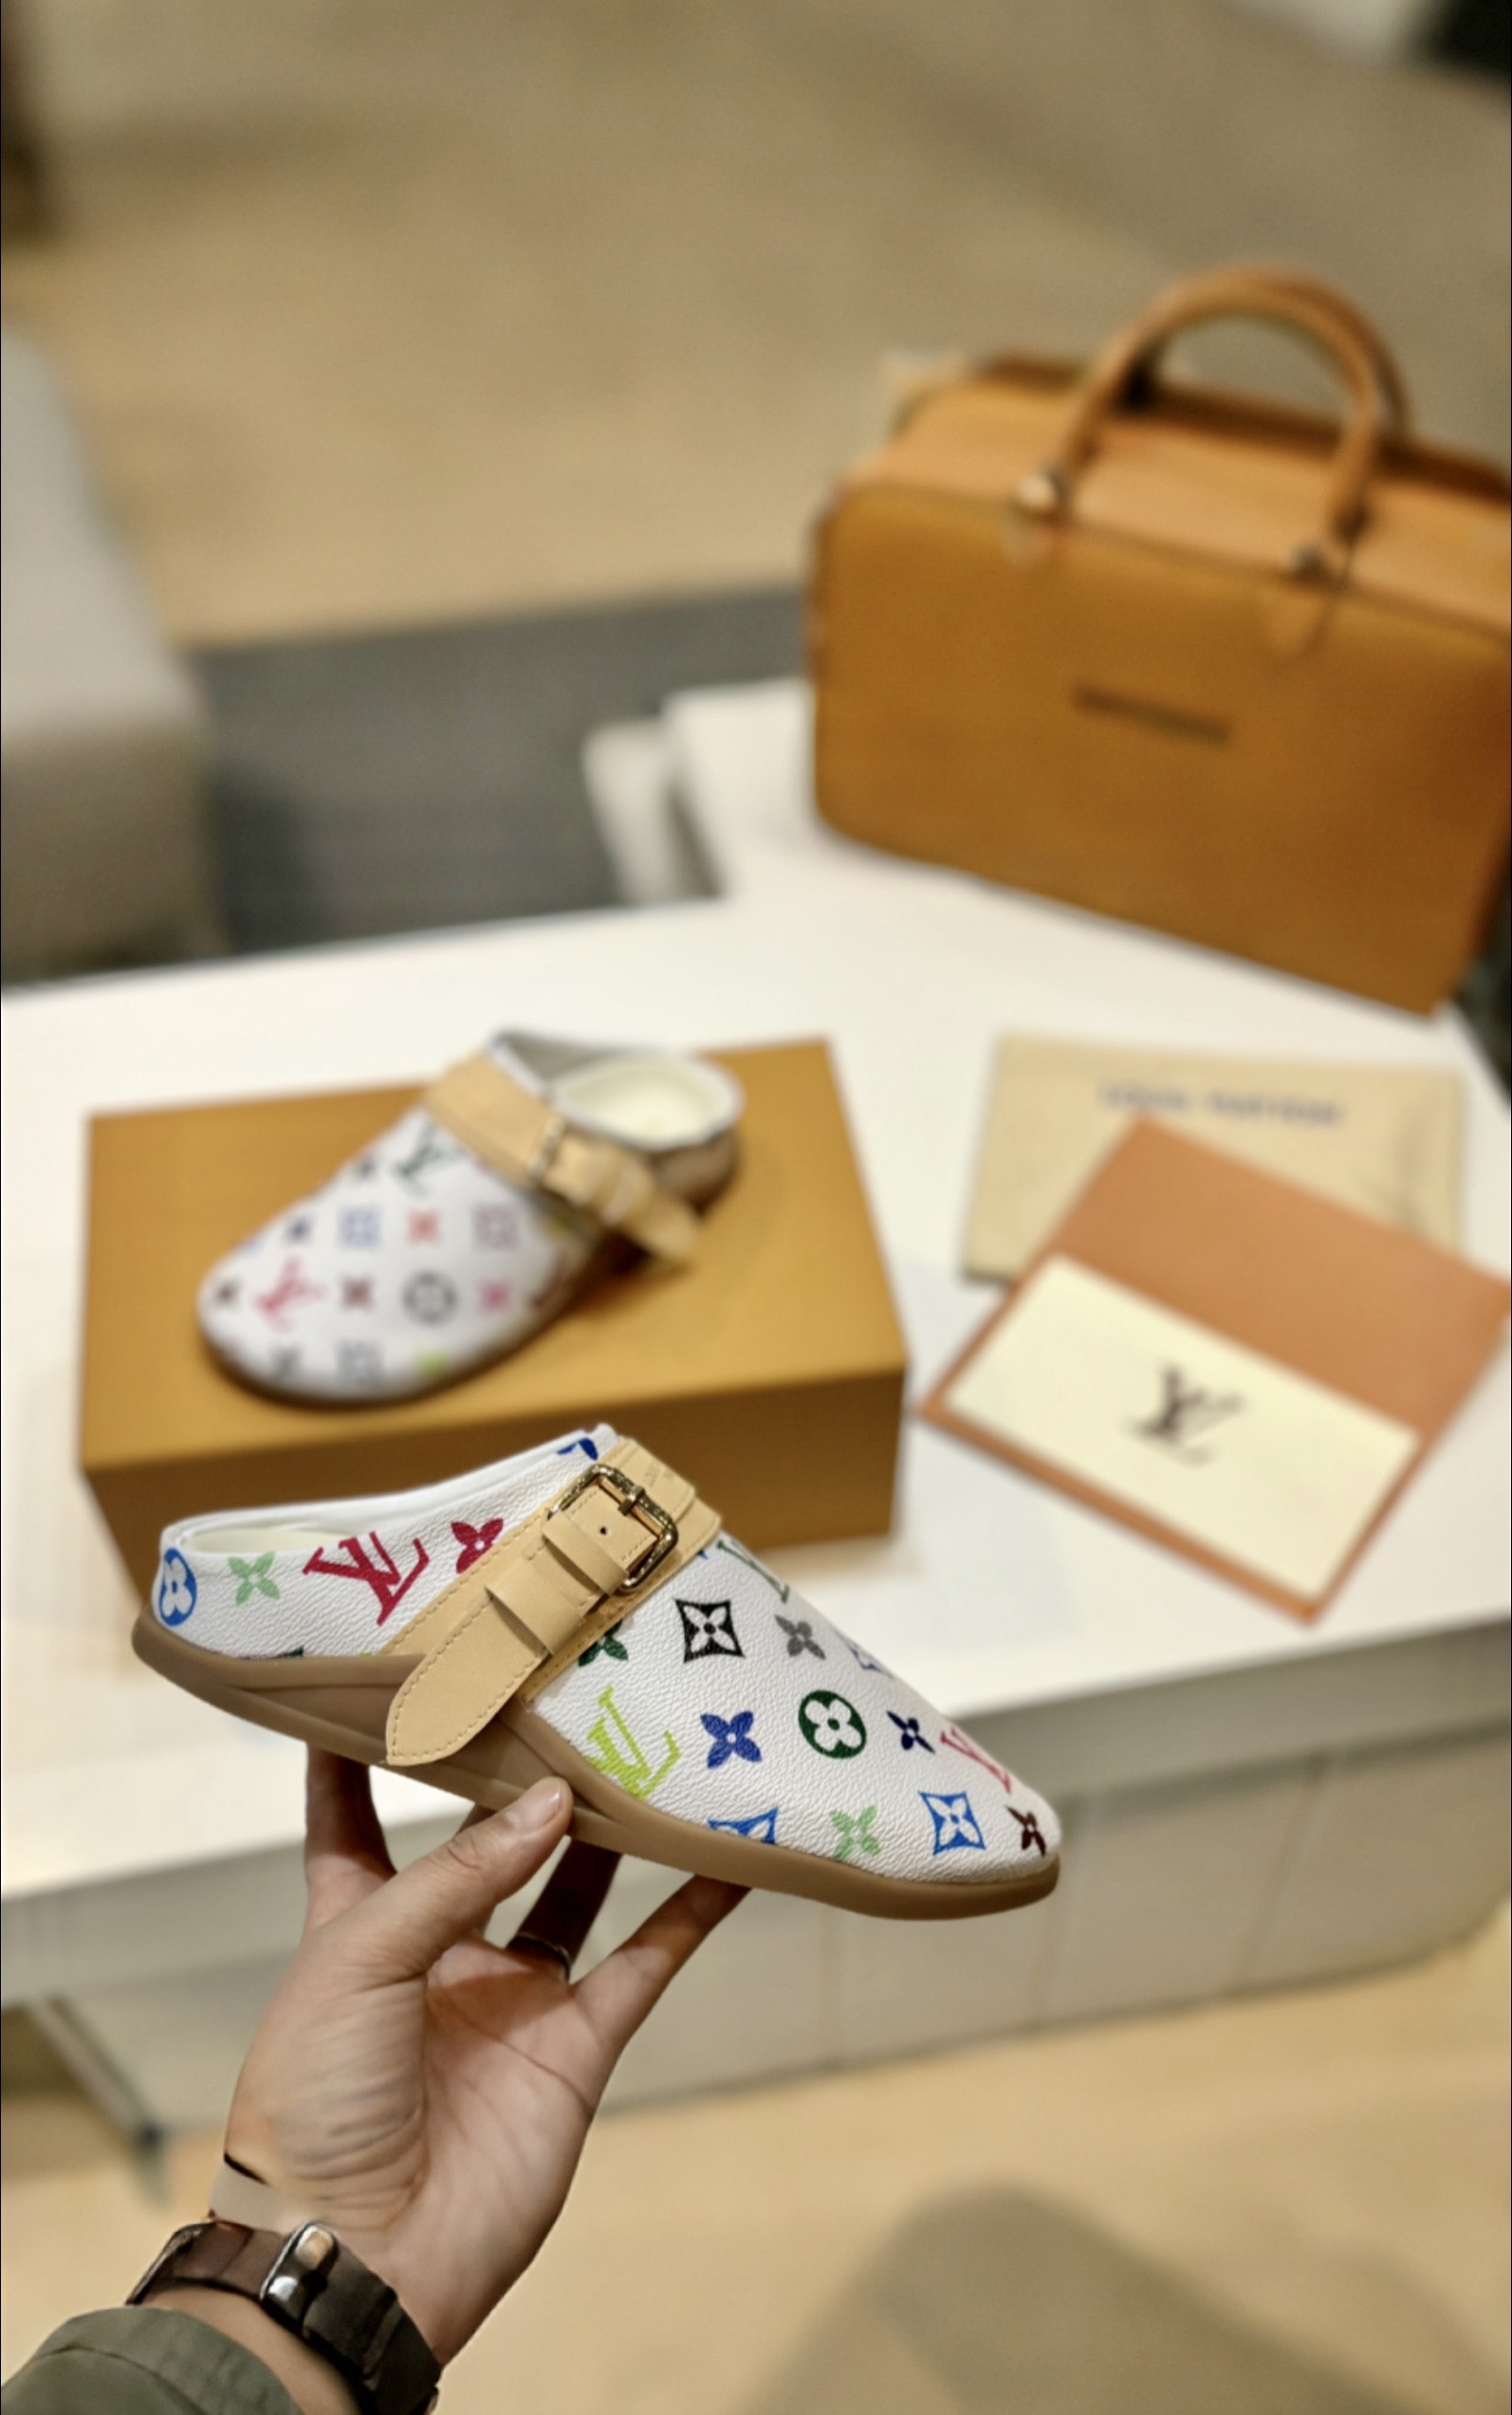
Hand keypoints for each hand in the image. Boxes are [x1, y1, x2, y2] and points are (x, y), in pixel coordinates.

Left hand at [223, 1751, 743, 2364]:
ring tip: (655, 1745)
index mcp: (353, 1924)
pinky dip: (692, 1912)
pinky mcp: (575, 2048)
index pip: (350, 1817)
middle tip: (568, 1690)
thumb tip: (553, 1802)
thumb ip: (458, 1875)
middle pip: (487, 1840)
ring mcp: (511, 1998)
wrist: (359, 2251)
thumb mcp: (357, 1958)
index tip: (388, 1672)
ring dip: (612, 1827)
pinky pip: (644, 1964)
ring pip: (577, 1888)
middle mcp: (437, 1950)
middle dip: (522, 1774)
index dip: (360, 1750)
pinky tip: (731, 1856)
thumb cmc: (314, 2101)